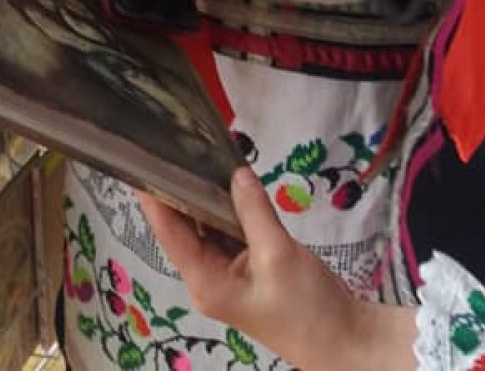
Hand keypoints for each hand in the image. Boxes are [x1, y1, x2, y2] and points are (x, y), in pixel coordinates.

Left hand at [139, 168, 416, 370]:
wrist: (343, 339)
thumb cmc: (305, 306)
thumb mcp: (277, 253)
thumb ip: (253, 210)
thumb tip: (236, 173)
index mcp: (205, 281)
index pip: (169, 232)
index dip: (155, 196)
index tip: (142, 159)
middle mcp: (208, 278)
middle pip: (184, 228)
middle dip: (181, 189)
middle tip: (174, 144)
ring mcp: (228, 274)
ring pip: (208, 227)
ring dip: (207, 196)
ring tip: (196, 152)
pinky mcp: (248, 268)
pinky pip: (229, 232)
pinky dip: (229, 208)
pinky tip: (229, 180)